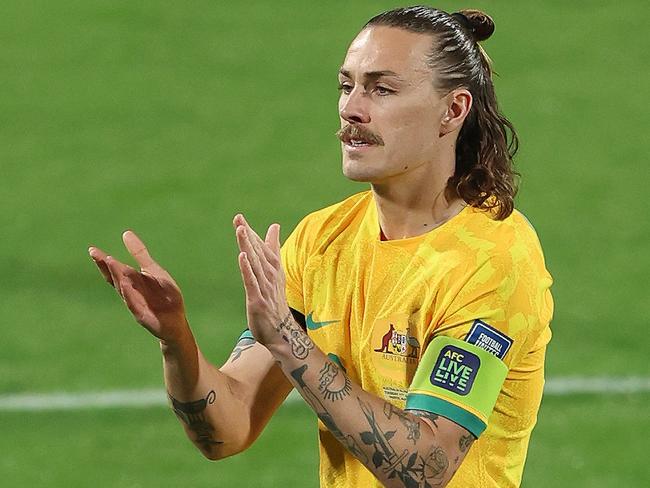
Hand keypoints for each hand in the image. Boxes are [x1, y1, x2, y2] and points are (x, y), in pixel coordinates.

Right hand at [88, 230, 188, 342]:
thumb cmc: (164, 296)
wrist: (175, 321)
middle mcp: (130, 292)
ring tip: (110, 261)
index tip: (92, 250)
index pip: (114, 270)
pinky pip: (134, 303)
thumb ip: (140, 254)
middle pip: (115, 278)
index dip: (103, 261)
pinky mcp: (142, 315)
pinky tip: (124, 284)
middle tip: (96, 254)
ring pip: (123, 289)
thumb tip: (125, 233)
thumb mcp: (154, 270)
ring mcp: (135, 304)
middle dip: (107, 266)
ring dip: (117, 276)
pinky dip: (129, 294)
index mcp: (132, 281)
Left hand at [233, 214, 290, 346]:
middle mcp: (270, 276)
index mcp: (273, 268)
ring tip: (241, 231)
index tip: (239, 218)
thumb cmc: (275, 300)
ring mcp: (264, 288)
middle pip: (257, 252)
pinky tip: (242, 257)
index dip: (251, 233)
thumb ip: (273, 248)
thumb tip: (274, 226)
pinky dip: (248, 269)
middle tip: (238, 219)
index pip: (261, 247)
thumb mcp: (275, 272)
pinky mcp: (258, 300)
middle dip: (248, 235)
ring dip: (248, 246)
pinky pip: (252, 282)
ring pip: (255, 264)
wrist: (282, 331)